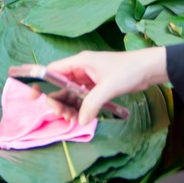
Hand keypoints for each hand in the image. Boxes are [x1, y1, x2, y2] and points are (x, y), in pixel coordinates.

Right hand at [48, 48, 168, 125]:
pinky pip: (82, 97)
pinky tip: (81, 117)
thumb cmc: (128, 71)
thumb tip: (80, 120)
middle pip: (60, 85)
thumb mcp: (108, 87)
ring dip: (69, 106)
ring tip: (73, 119)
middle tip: (62, 115)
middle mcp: (81, 68)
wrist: (149, 69)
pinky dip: (79, 107)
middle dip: (58, 101)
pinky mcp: (97, 86)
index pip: (53, 70)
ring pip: (70, 93)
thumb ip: (92, 103)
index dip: (42, 82)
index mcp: (80, 62)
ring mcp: (88, 78)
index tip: (35, 97)